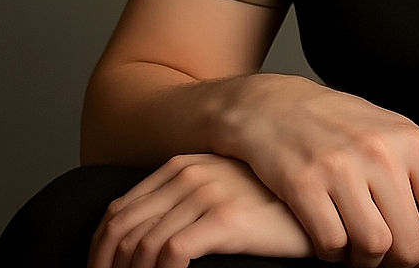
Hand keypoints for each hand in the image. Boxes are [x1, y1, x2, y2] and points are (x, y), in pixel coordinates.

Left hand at [88, 153, 314, 267]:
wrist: (319, 202)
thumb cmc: (269, 205)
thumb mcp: (220, 193)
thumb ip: (184, 202)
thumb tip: (137, 242)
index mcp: (183, 166)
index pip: (117, 211)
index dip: (99, 251)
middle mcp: (191, 173)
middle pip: (121, 229)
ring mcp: (209, 192)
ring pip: (142, 245)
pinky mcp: (227, 217)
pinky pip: (170, 252)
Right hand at [218, 74, 418, 267]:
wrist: (274, 105)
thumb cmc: (341, 121)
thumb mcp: (393, 128)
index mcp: (408, 140)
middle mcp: (379, 153)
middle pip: (410, 243)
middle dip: (404, 263)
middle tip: (394, 260)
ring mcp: (340, 168)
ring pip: (373, 247)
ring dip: (367, 261)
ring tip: (362, 249)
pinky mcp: (303, 185)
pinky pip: (331, 244)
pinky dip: (333, 253)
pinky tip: (332, 238)